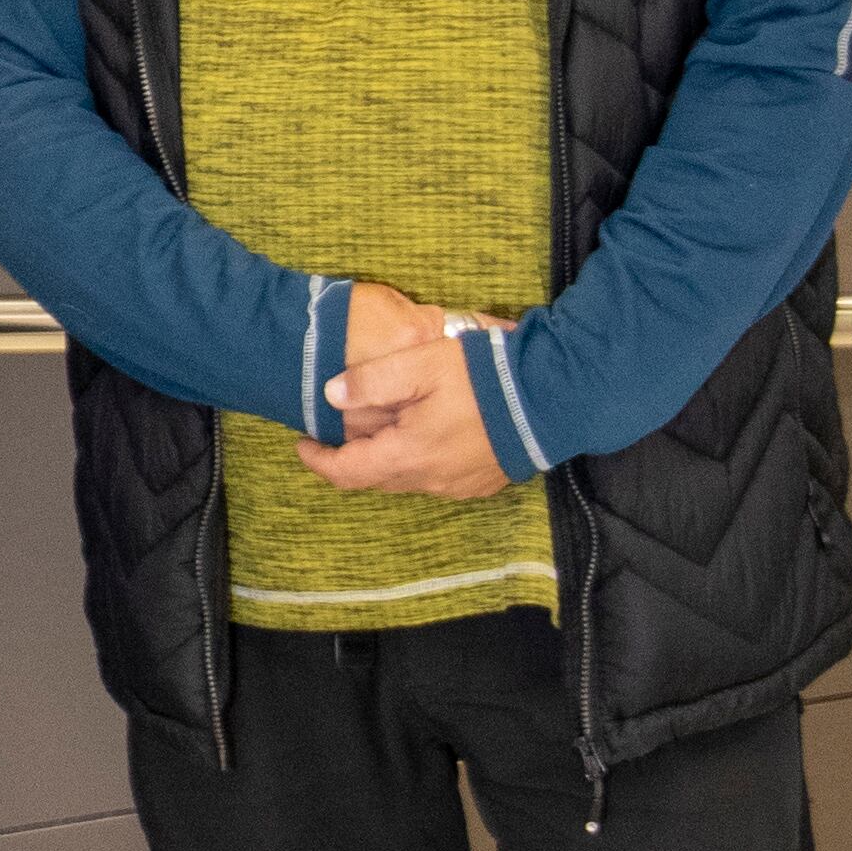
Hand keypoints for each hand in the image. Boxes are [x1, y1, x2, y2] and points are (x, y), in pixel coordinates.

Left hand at [304, 290, 511, 503]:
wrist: (550, 399)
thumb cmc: (483, 378)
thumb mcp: (420, 364)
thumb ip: (371, 380)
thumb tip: (331, 395)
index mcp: (408, 457)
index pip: (347, 473)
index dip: (318, 461)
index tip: (301, 444)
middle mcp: (430, 481)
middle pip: (376, 478)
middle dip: (352, 457)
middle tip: (336, 431)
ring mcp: (458, 486)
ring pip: (406, 478)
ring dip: (386, 458)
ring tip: (379, 427)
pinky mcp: (480, 482)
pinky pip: (435, 477)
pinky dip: (416, 460)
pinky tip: (421, 433)